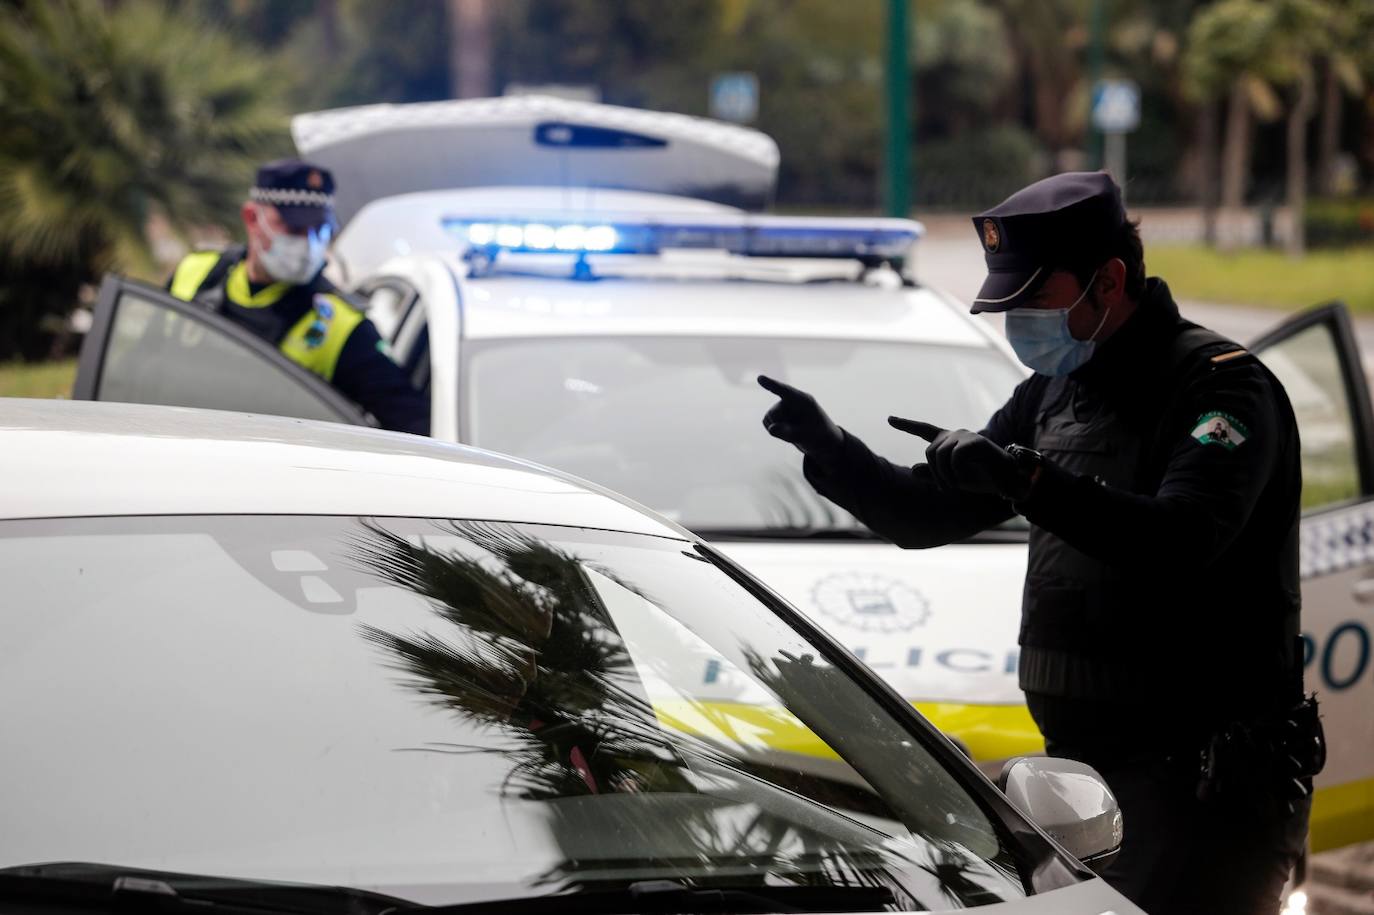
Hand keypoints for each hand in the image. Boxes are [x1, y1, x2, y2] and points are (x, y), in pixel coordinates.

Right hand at [758, 375, 843, 459]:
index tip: (760, 378)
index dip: (771, 384)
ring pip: (768, 418)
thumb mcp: (805, 436)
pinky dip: (774, 430)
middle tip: (798, 433)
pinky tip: (786, 431)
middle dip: (780, 426)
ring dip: (778, 430)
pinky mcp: (778, 413)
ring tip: (794, 432)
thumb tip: (771, 428)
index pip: (784, 391)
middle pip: (774, 413)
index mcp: (803, 400)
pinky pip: (766, 422)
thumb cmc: (817, 435)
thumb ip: (788, 433)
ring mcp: (783, 406)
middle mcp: (791, 400)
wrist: (821, 439)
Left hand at [888, 416, 1024, 496]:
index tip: (889, 419)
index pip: (924, 430)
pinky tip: (966, 477)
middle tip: (947, 489)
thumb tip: (913, 469)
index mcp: (948, 442)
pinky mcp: (976, 441)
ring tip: (955, 486)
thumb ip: (933, 475)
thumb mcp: (953, 480)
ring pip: (941, 455)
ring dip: (946, 476)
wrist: (1007, 480)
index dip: (906, 425)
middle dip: (935, 474)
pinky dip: (957, 472)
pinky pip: (955, 457)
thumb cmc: (981, 479)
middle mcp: (955, 435)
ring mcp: (965, 436)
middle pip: (930, 452)